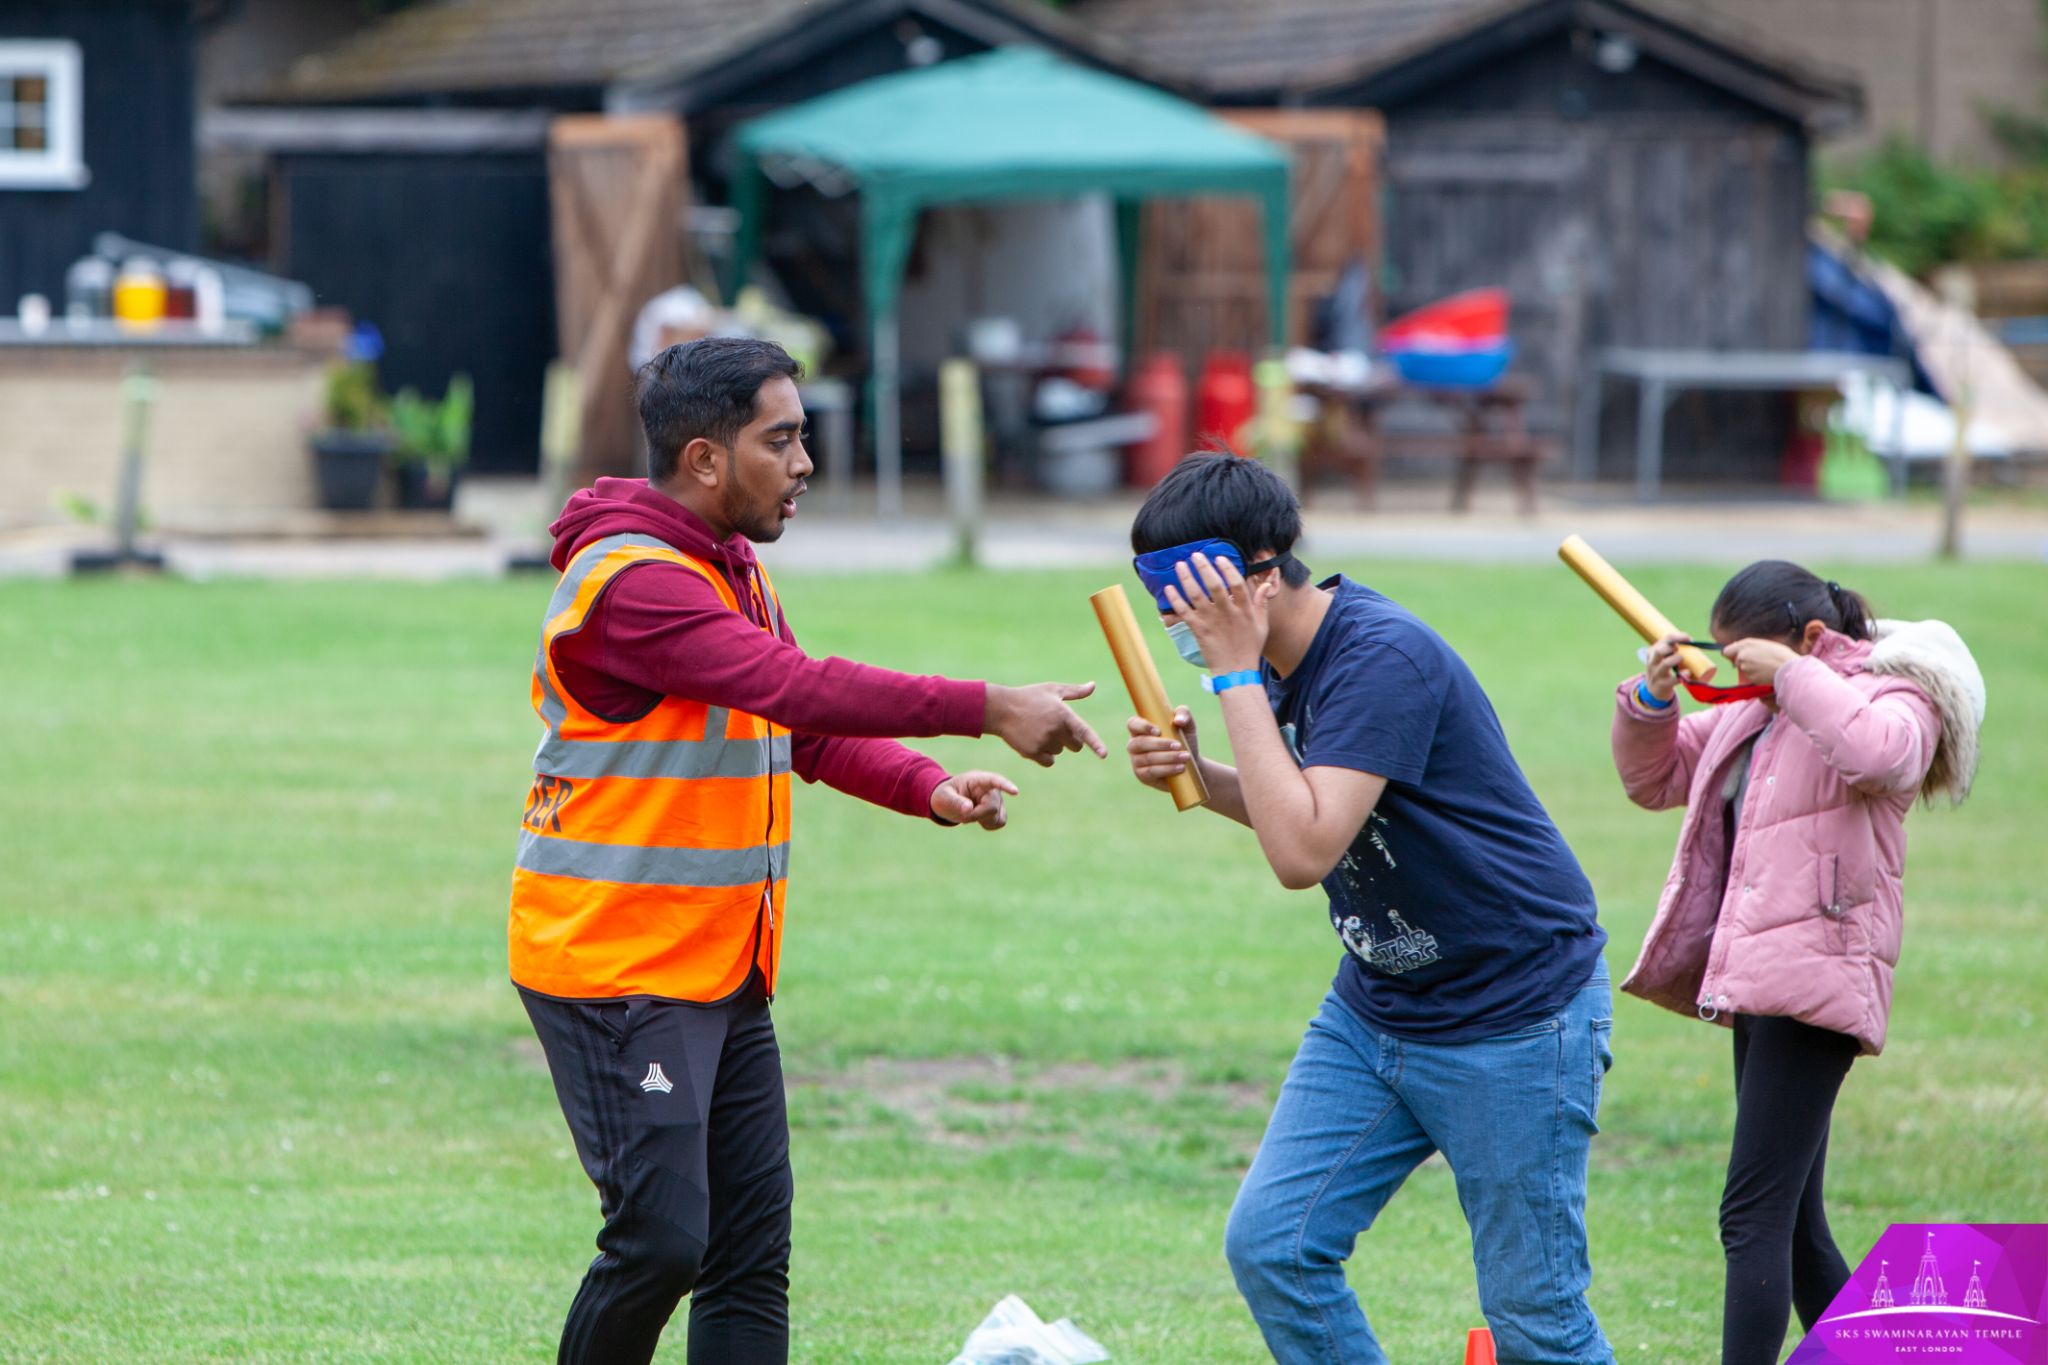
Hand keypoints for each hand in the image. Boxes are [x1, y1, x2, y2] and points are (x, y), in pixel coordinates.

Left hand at [931, 770, 1018, 829]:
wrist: (948, 802)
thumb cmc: (945, 796)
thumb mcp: (944, 797)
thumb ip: (955, 801)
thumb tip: (969, 808)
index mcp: (977, 779)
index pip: (994, 780)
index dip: (1005, 786)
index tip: (1015, 792)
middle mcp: (991, 788)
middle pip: (992, 807)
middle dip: (976, 816)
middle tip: (962, 816)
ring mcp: (997, 799)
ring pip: (998, 816)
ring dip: (982, 820)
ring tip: (970, 815)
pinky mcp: (999, 810)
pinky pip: (1000, 822)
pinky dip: (989, 825)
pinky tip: (979, 819)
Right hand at [985, 682, 1107, 767]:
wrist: (1001, 709)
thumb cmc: (1028, 697)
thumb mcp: (1052, 690)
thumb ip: (1075, 691)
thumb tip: (1093, 686)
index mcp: (1063, 714)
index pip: (1084, 732)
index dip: (1095, 744)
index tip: (1104, 755)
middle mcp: (1055, 729)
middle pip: (1075, 746)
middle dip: (1070, 740)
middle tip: (1055, 729)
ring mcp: (1044, 741)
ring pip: (1059, 752)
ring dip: (1053, 745)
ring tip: (1038, 731)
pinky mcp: (1033, 752)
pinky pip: (1049, 761)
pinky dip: (1044, 756)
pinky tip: (1034, 743)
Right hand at [1126, 706, 1199, 790]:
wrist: (1190, 765)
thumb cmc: (1184, 740)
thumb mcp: (1187, 725)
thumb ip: (1184, 714)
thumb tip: (1177, 721)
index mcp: (1140, 729)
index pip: (1133, 723)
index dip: (1142, 726)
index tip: (1159, 731)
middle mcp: (1134, 744)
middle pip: (1140, 743)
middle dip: (1161, 744)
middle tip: (1179, 745)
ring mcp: (1136, 761)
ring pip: (1148, 758)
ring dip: (1168, 757)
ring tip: (1184, 757)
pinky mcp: (1142, 775)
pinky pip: (1151, 772)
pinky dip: (1167, 769)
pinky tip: (1179, 768)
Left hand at [1163, 552, 1271, 673]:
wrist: (1236, 672)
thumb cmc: (1250, 648)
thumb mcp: (1262, 625)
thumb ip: (1262, 602)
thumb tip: (1266, 583)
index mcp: (1243, 609)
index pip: (1236, 583)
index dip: (1227, 568)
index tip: (1219, 557)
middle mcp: (1226, 612)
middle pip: (1213, 585)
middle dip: (1203, 567)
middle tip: (1195, 555)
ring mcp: (1211, 621)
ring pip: (1196, 595)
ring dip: (1187, 579)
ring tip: (1179, 565)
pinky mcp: (1199, 630)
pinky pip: (1184, 612)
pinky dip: (1175, 600)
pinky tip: (1169, 588)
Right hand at [1642, 631, 1689, 701]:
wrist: (1653, 690)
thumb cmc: (1662, 670)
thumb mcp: (1661, 658)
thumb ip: (1671, 650)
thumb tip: (1694, 644)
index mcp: (1653, 652)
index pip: (1665, 640)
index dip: (1678, 637)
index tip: (1688, 638)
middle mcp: (1653, 662)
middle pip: (1659, 651)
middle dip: (1672, 647)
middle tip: (1680, 649)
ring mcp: (1657, 674)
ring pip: (1665, 664)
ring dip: (1676, 660)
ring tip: (1681, 658)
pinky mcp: (1663, 685)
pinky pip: (1672, 680)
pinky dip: (1681, 676)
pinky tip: (1688, 673)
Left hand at [1721, 638, 1798, 688]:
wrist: (1788, 668)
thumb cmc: (1779, 654)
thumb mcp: (1762, 643)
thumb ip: (1747, 645)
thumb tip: (1734, 648)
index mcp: (1745, 646)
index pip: (1727, 651)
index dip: (1731, 653)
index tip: (1735, 655)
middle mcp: (1742, 657)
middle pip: (1736, 661)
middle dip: (1744, 660)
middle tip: (1759, 659)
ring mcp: (1745, 669)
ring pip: (1744, 669)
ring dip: (1750, 668)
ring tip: (1765, 665)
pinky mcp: (1751, 679)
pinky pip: (1750, 677)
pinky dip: (1756, 675)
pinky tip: (1766, 672)